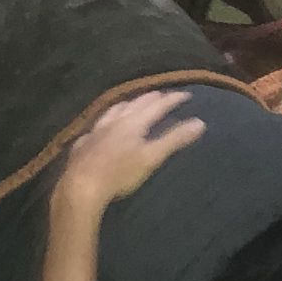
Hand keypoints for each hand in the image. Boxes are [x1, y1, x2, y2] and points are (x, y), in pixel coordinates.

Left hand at [54, 90, 205, 215]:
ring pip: (113, 111)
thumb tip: (200, 123)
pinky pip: (96, 128)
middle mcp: (114, 121)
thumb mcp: (152, 157)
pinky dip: (104, 123)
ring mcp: (96, 131)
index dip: (173, 99)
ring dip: (126, 105)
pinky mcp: (83, 144)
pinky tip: (101, 128)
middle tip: (162, 95)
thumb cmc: (120, 173)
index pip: (157, 106)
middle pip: (135, 104)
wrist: (81, 186)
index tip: (187, 95)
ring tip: (131, 103)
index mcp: (133, 122)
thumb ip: (174, 139)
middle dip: (151, 98)